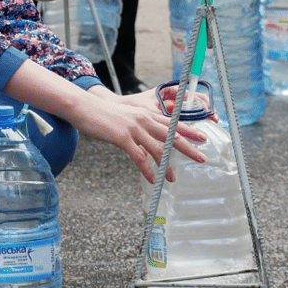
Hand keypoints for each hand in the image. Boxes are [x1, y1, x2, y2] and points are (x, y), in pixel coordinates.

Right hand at [75, 86, 206, 183]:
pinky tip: (152, 179)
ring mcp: (134, 128)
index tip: (202, 138)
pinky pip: (139, 157)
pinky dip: (147, 170)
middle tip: (202, 158)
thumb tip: (145, 150)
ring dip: (167, 166)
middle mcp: (144, 120)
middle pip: (172, 135)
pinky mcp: (122, 138)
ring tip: (173, 179)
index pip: (173, 123)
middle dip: (189, 148)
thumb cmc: (103, 114)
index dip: (189, 131)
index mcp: (146, 114)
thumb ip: (138, 133)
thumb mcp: (126, 120)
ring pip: (158, 149)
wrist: (85, 107)